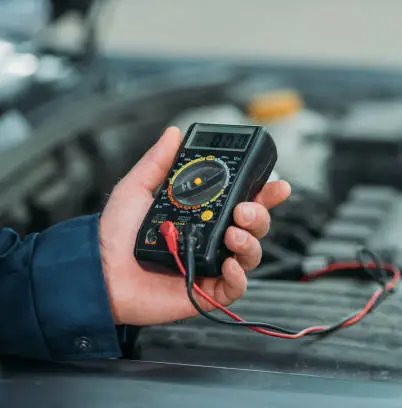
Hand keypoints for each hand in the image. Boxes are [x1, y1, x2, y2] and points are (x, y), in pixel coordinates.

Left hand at [99, 127, 290, 325]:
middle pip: (256, 226)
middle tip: (245, 210)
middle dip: (260, 215)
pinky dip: (240, 276)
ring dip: (251, 242)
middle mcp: (214, 238)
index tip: (278, 185)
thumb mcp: (137, 189)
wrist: (99, 271)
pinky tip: (230, 265)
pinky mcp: (208, 291)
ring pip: (252, 254)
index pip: (245, 201)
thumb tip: (174, 133)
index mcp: (205, 214)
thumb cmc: (116, 234)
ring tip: (233, 235)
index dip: (265, 194)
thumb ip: (158, 162)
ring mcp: (214, 265)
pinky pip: (237, 287)